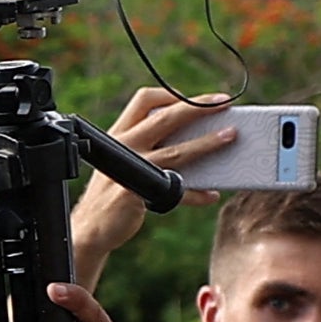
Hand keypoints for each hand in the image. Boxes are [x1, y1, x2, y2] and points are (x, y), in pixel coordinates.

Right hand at [69, 87, 237, 265]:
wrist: (90, 227)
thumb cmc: (112, 192)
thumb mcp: (124, 161)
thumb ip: (149, 146)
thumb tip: (193, 137)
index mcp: (119, 134)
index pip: (144, 100)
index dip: (172, 94)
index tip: (197, 98)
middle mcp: (124, 146)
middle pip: (166, 118)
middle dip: (199, 107)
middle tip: (223, 103)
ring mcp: (130, 170)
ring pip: (177, 151)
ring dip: (208, 143)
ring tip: (230, 137)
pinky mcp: (136, 194)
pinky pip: (175, 191)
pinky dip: (196, 194)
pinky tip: (210, 195)